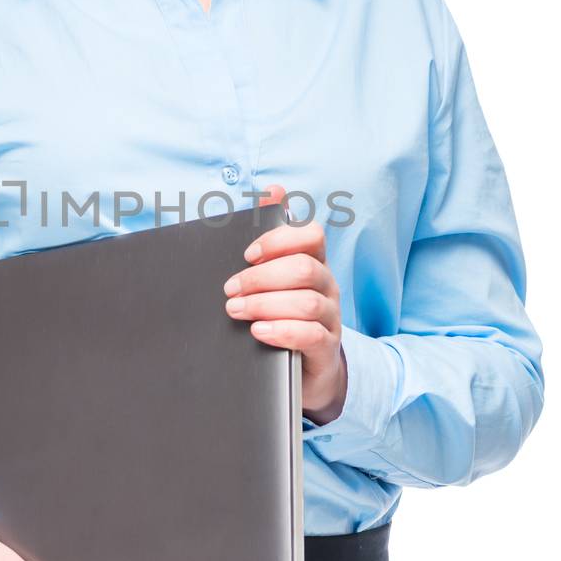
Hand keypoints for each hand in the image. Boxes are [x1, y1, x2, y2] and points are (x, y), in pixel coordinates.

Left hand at [223, 184, 347, 424]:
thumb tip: (274, 190)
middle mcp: (327, 286)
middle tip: (229, 289)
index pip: (311, 235)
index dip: (279, 240)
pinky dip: (282, 330)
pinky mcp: (326, 348)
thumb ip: (271, 239)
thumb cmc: (282, 314)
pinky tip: (258, 331)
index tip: (247, 254)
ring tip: (236, 310)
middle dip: (260, 277)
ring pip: (306, 301)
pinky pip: (312, 335)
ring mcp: (330, 317)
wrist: (305, 370)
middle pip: (303, 268)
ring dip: (264, 304)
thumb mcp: (274, 277)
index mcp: (314, 262)